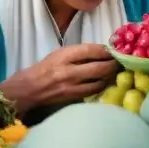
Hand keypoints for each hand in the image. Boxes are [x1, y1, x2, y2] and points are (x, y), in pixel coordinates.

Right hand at [0, 43, 119, 114]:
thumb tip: (101, 52)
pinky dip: (102, 85)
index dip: (106, 50)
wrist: (29, 89)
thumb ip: (78, 53)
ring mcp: (72, 86)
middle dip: (113, 64)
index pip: (91, 50)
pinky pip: (94, 91)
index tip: (113, 50)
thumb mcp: (58, 54)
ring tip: (116, 72)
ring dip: (110, 76)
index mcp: (64, 55)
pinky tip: (106, 82)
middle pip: (99, 67)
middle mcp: (69, 70)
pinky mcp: (73, 97)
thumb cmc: (44, 68)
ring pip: (99, 81)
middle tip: (120, 62)